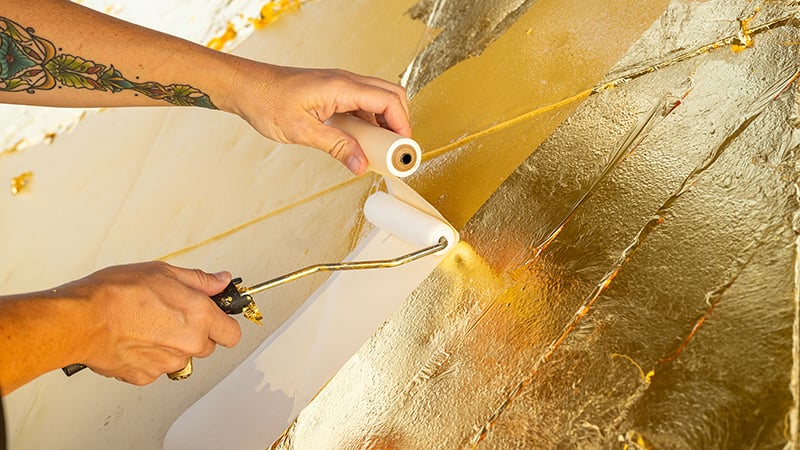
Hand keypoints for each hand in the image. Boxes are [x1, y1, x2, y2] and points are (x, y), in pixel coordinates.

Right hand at [63, 261, 240, 384]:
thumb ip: (199, 280)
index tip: (216, 318)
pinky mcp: (145, 376)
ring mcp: (167, 363)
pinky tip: (135, 338)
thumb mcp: (164, 272)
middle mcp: (188, 343)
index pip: (232, 333)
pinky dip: (149, 356)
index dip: (224, 324)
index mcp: (200, 317)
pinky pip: (156, 368)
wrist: (82, 320)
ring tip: (148, 325)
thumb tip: (221, 281)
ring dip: (171, 345)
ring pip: (181, 357)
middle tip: (172, 315)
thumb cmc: (117, 293)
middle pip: (207, 346)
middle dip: (196, 333)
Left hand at [226, 61, 410, 174]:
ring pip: (377, 99)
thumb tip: (360, 164)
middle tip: (396, 149)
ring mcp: (340, 85)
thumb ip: (336, 147)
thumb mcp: (303, 131)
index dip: (402, 125)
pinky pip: (361, 104)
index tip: (402, 147)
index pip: (388, 100)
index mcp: (341, 87)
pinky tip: (359, 141)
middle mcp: (345, 82)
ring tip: (378, 149)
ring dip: (384, 123)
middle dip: (400, 122)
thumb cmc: (267, 101)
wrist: (246, 87)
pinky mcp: (333, 92)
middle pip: (391, 96)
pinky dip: (368, 121)